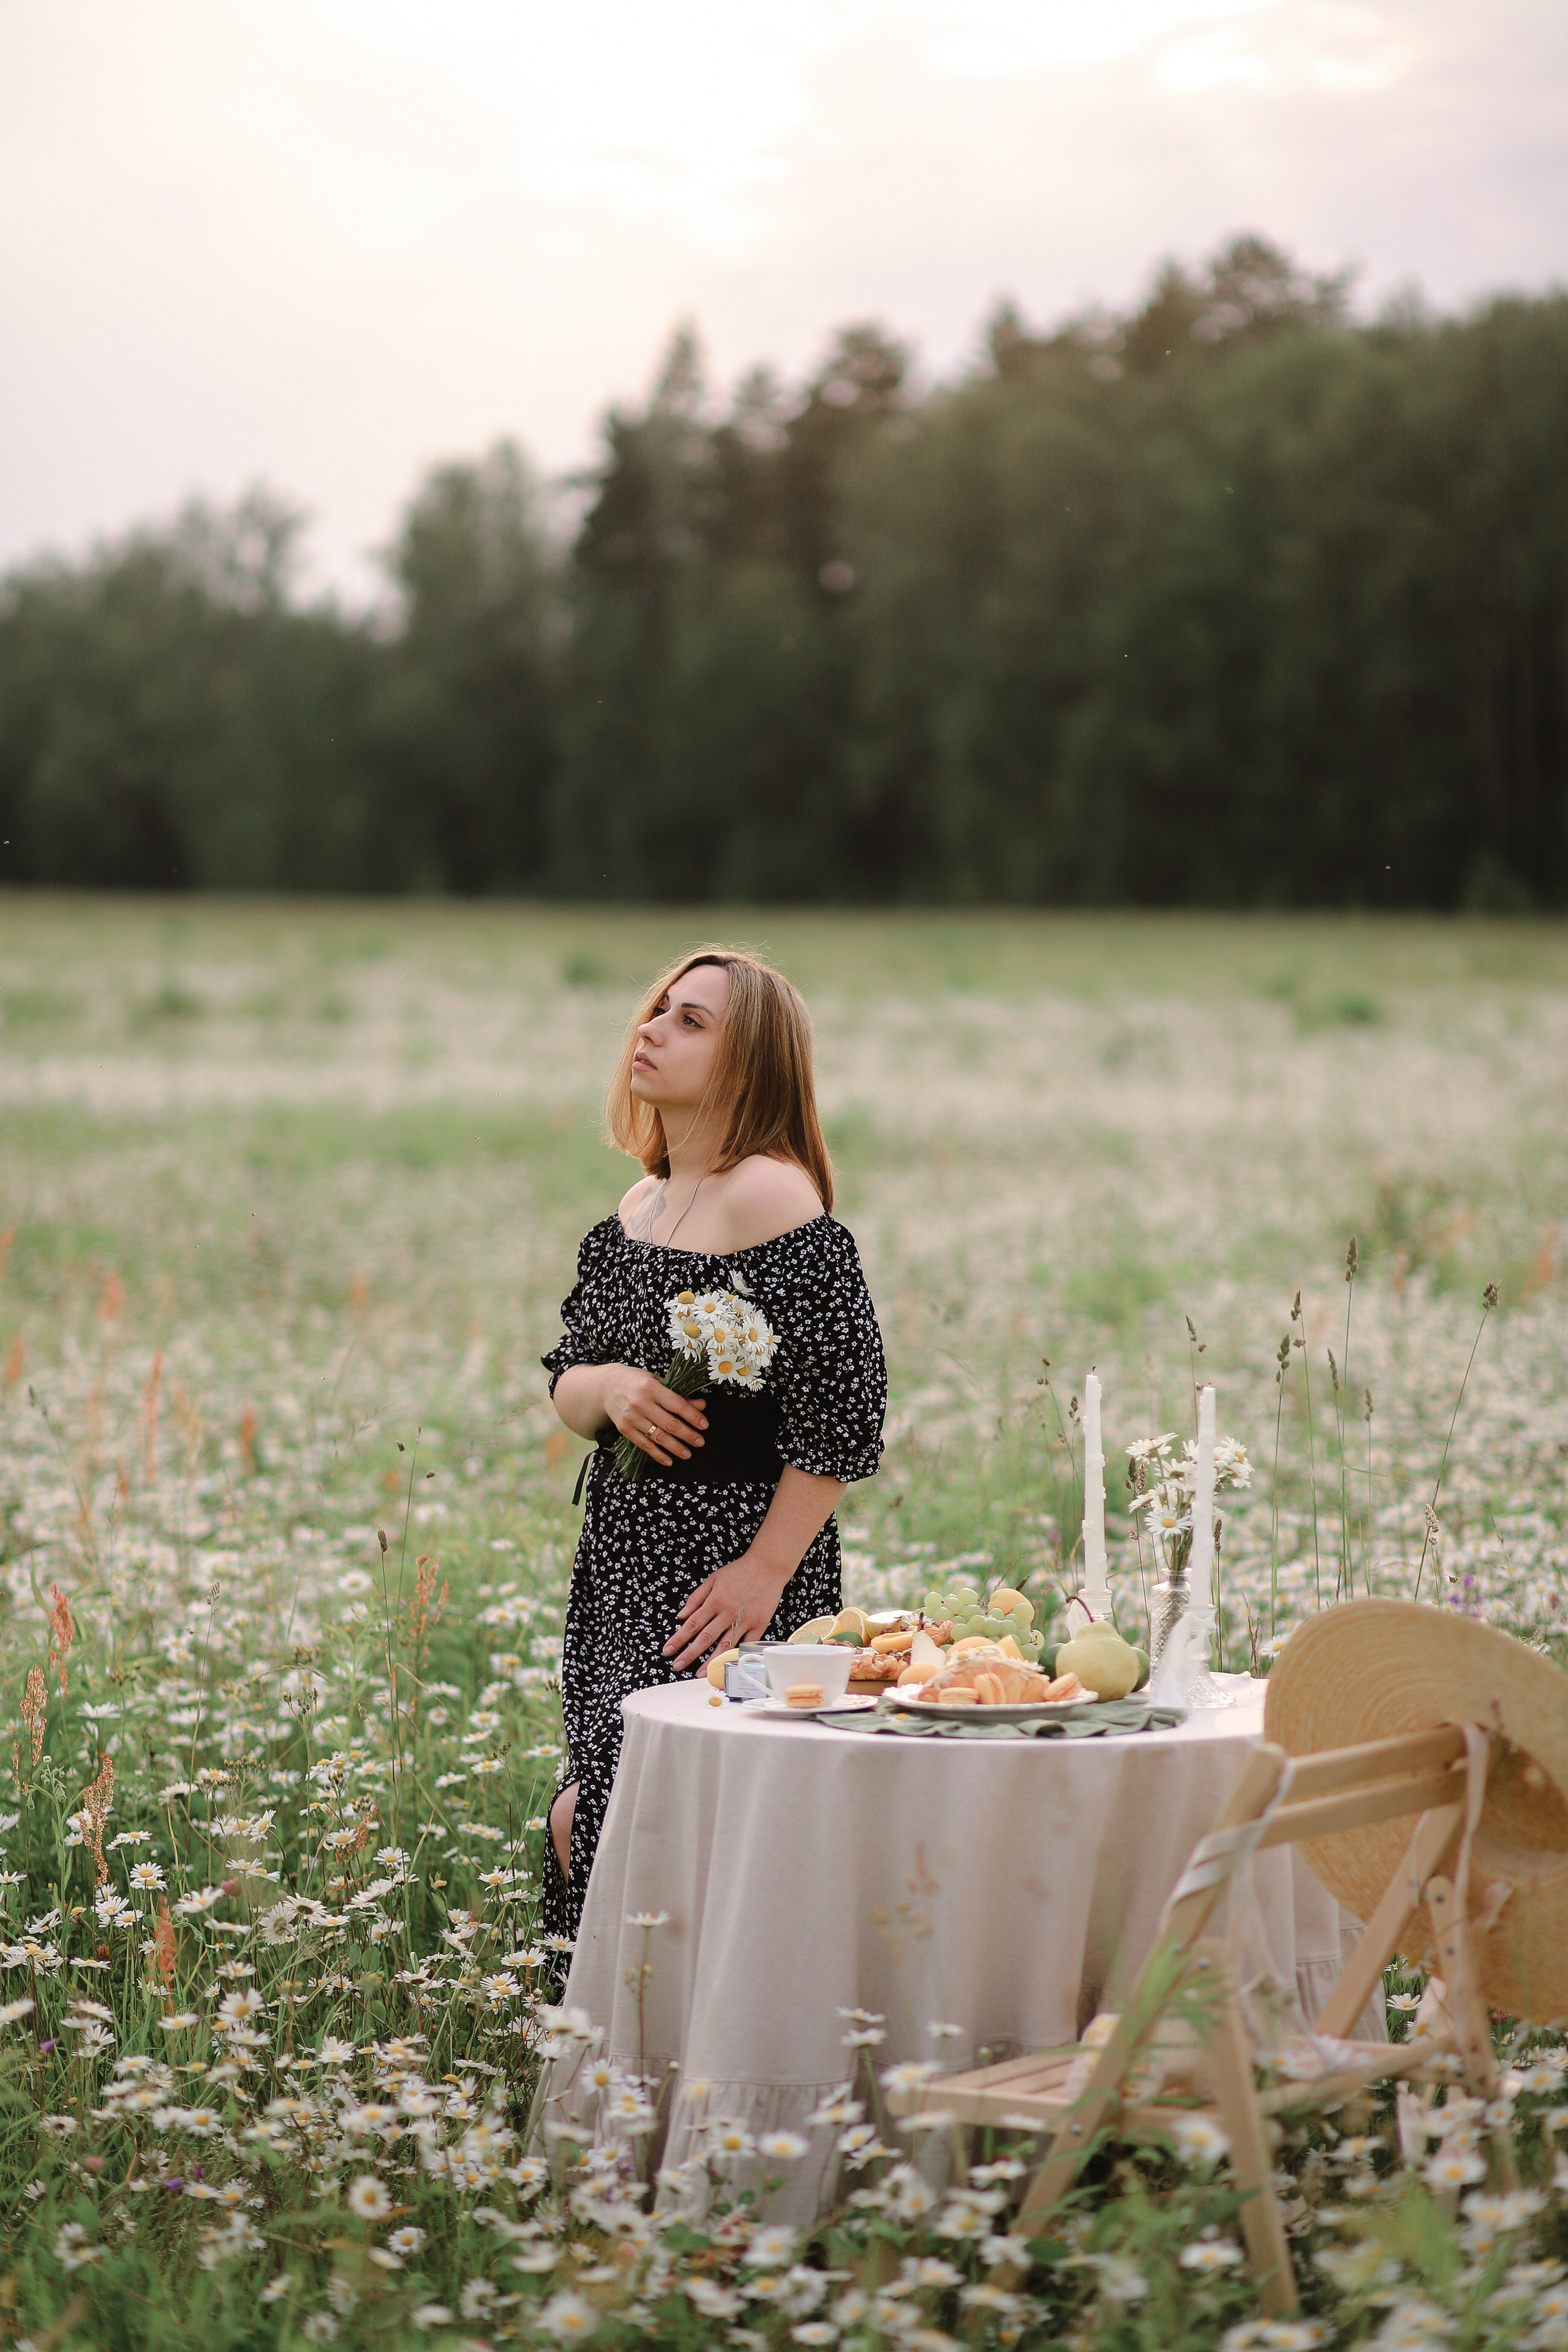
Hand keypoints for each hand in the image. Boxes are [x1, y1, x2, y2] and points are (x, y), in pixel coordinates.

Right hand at [599, 1365, 706, 1466]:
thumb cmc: (636, 1381)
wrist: (607, 1386)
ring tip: (687, 1453)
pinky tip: (669, 1460)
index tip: (704, 1425)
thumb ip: (679, 1395)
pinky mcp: (625, 1429)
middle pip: (669, 1424)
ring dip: (675, 1448)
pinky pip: (644, 1445)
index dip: (693, 1416)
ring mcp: (631, 1417)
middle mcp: (640, 1403)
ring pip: (658, 1437)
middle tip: (699, 1442)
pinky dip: (657, 1455)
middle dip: (687, 1435)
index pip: (677, 1405)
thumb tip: (701, 1405)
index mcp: (651, 1388)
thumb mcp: (658, 1381)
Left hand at [663, 1550, 788, 1670]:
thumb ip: (696, 1598)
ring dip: (711, 1661)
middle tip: (678, 1665)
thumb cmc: (740, 1571)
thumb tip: (681, 1615)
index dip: (678, 1639)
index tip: (668, 1650)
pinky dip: (736, 1654)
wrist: (767, 1566)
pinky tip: (728, 1664)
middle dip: (689, 1654)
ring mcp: (744, 1620)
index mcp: (715, 1601)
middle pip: (704, 1638)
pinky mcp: (758, 1625)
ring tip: (700, 1673)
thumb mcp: (713, 1579)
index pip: (692, 1624)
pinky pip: (746, 1644)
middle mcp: (727, 1613)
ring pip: (724, 1646)